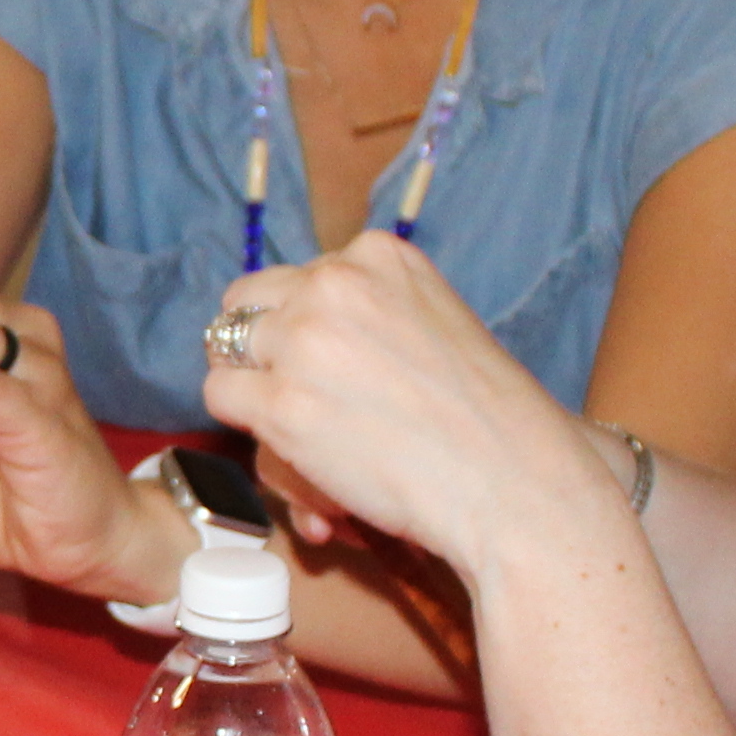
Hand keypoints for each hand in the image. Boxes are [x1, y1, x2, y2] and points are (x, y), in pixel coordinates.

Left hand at [195, 238, 620, 579]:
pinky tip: (297, 450)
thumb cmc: (488, 422)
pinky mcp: (282, 403)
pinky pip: (221, 397)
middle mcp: (335, 281)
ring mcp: (304, 340)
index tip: (335, 368)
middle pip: (247, 303)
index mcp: (379, 253)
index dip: (303, 326)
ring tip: (306, 430)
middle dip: (263, 349)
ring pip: (227, 350)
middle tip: (300, 395)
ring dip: (255, 390)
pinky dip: (247, 426)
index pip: (299, 277)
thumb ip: (371, 312)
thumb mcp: (435, 322)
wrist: (515, 483)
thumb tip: (302, 337)